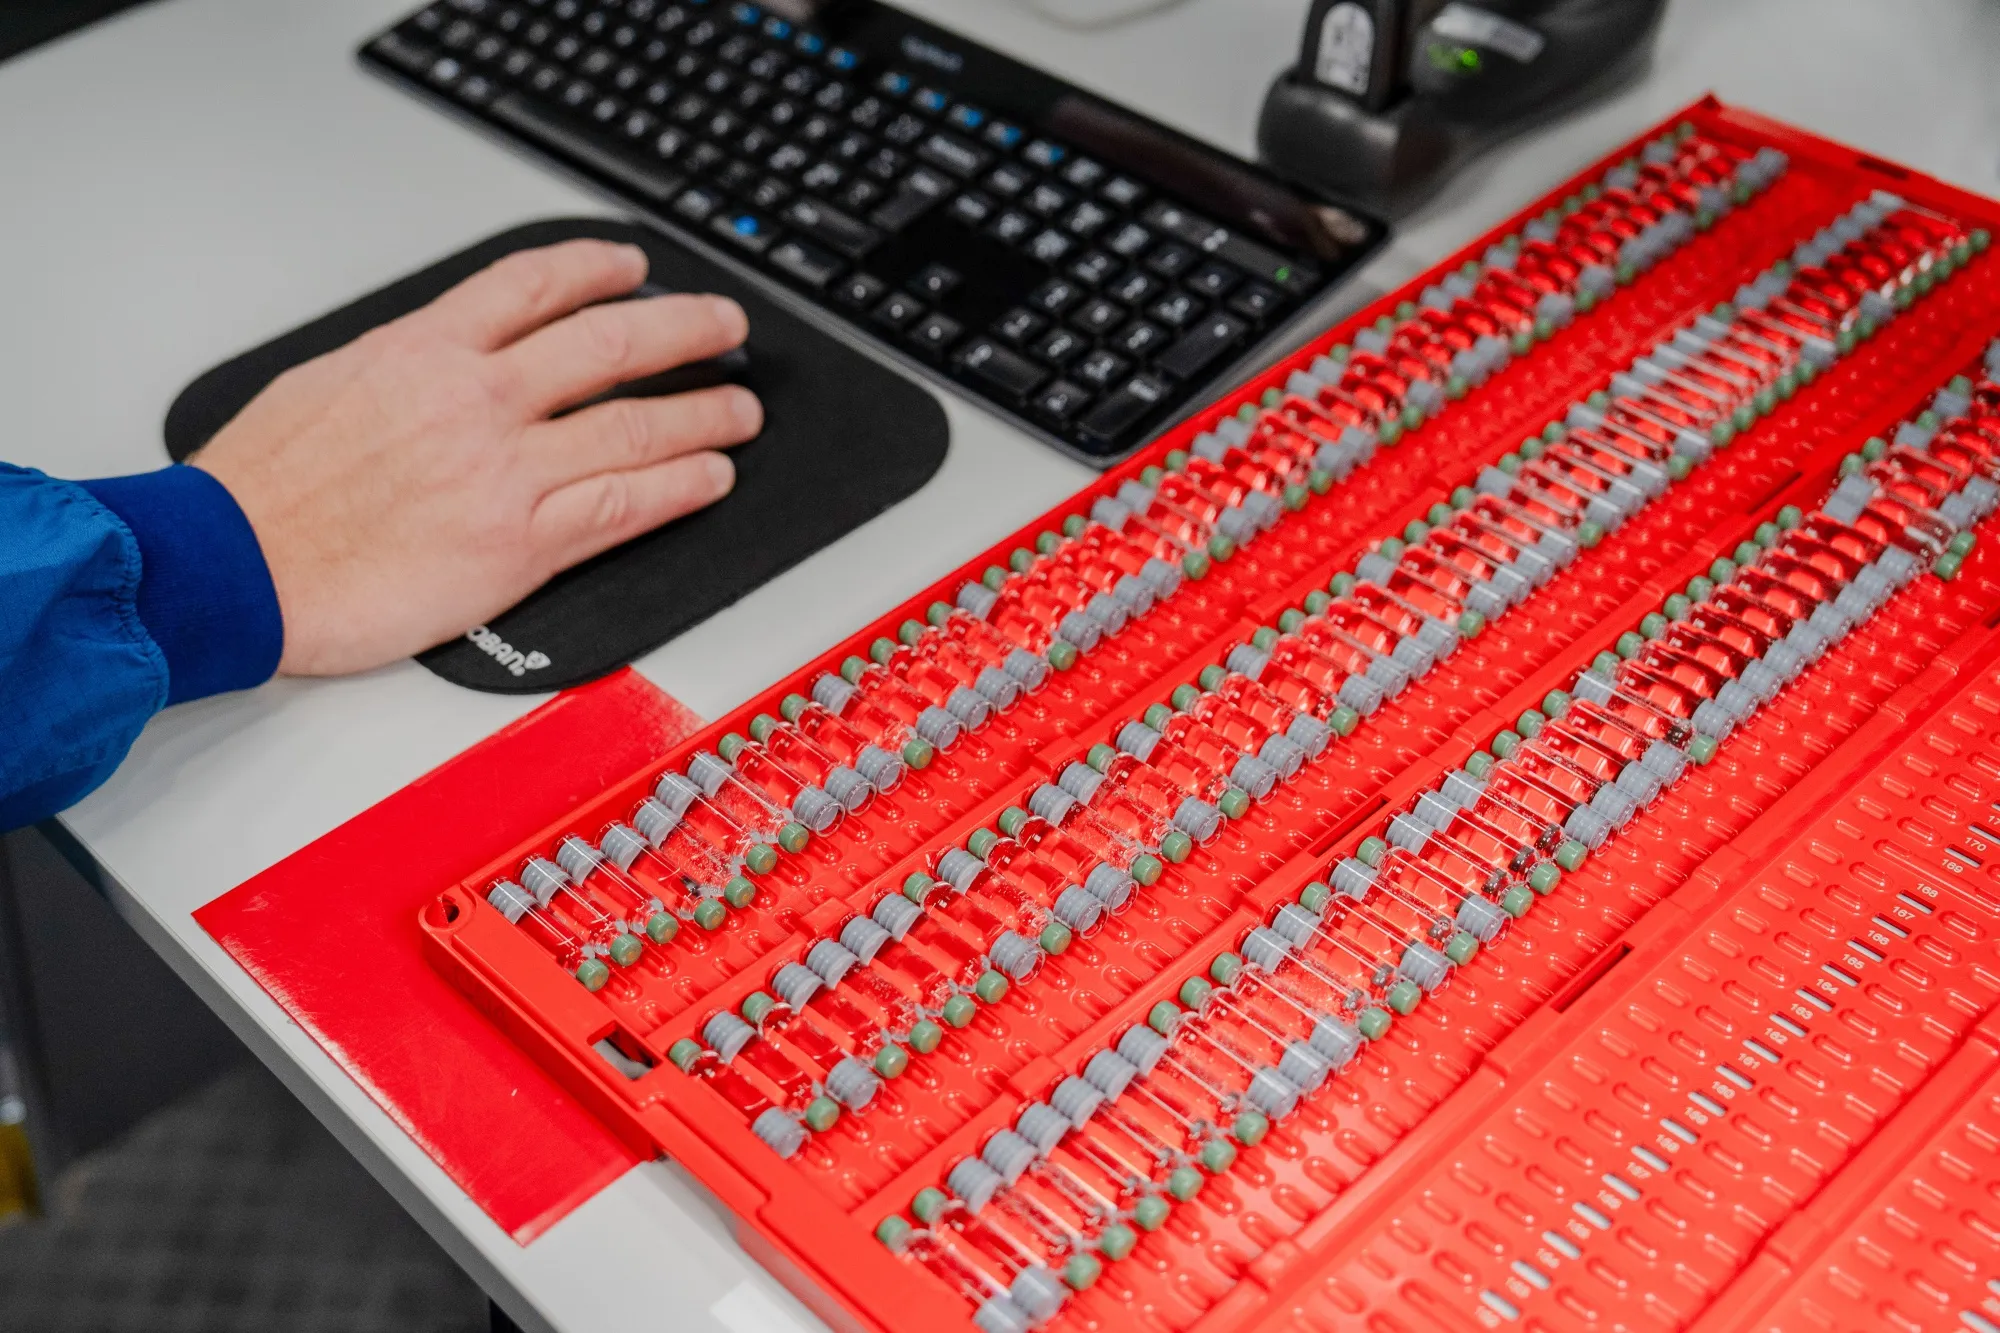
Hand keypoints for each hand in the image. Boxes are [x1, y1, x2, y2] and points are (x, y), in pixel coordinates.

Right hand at [192, 239, 760, 676]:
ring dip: (704, 414)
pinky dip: (682, 486)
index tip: (634, 267)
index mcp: (425, 348)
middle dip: (685, 329)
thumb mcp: (327, 382)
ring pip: (637, 426)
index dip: (600, 268)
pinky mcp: (520, 543)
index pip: (535, 283)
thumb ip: (404, 365)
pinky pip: (626, 505)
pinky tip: (713, 477)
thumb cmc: (261, 490)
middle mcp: (477, 398)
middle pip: (611, 343)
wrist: (233, 566)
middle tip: (724, 327)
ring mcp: (506, 470)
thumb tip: (447, 357)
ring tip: (740, 411)